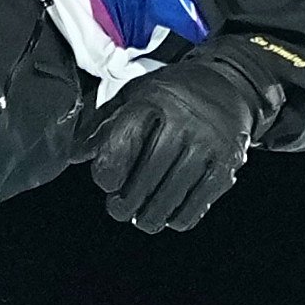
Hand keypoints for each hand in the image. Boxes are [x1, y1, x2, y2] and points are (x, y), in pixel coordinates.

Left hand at [88, 49, 280, 232]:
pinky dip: (180, 217)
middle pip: (146, 176)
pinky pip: (198, 203)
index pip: (122, 143)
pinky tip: (169, 215)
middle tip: (119, 209)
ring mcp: (209, 144)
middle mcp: (184, 121)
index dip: (108, 172)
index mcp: (154, 101)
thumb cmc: (173, 95)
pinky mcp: (227, 164)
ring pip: (171, 195)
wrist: (229, 86)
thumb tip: (75, 155)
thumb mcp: (135, 95)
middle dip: (126, 203)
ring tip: (142, 218)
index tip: (106, 183)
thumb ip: (102, 124)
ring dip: (151, 216)